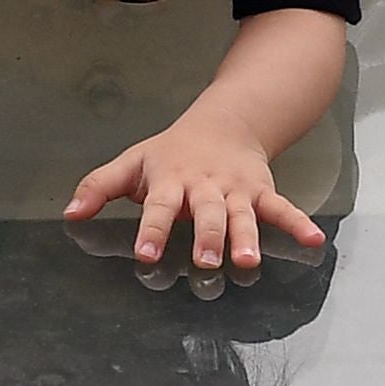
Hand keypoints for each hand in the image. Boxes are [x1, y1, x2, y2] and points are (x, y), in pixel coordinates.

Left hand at [67, 114, 325, 283]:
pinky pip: (281, 209)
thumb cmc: (171, 152)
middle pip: (207, 213)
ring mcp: (237, 191)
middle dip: (208, 237)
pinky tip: (314, 240)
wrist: (225, 122)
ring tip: (248, 262)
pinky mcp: (261, 192)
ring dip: (246, 238)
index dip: (153, 231)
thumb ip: (99, 187)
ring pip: (243, 215)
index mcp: (172, 181)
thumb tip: (70, 213)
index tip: (146, 255)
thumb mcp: (132, 163)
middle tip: (206, 262)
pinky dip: (298, 223)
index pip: (160, 207)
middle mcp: (205, 187)